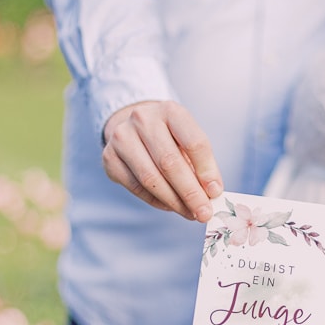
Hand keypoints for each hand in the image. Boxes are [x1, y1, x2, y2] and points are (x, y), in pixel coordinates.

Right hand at [102, 100, 222, 221]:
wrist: (133, 125)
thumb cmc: (168, 136)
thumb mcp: (187, 139)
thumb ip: (201, 164)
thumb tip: (212, 194)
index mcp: (170, 111)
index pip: (194, 142)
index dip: (206, 170)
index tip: (216, 192)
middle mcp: (143, 119)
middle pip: (170, 162)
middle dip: (190, 192)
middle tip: (204, 213)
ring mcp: (122, 137)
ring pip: (150, 177)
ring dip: (173, 201)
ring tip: (189, 213)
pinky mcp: (109, 157)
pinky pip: (135, 186)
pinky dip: (156, 200)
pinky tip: (170, 206)